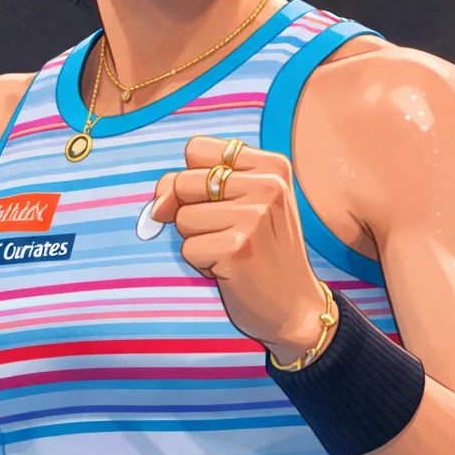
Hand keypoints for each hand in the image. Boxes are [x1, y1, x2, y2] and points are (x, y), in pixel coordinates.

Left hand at [150, 136, 335, 364]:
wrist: (296, 306)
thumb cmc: (263, 251)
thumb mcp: (244, 204)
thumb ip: (196, 185)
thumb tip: (158, 204)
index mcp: (272, 166)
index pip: (196, 148)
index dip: (190, 178)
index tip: (214, 201)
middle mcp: (267, 185)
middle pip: (183, 182)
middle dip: (191, 213)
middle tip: (226, 232)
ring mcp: (254, 217)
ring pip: (182, 218)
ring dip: (198, 240)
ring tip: (230, 250)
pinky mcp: (237, 248)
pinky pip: (187, 248)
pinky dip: (201, 263)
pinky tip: (230, 268)